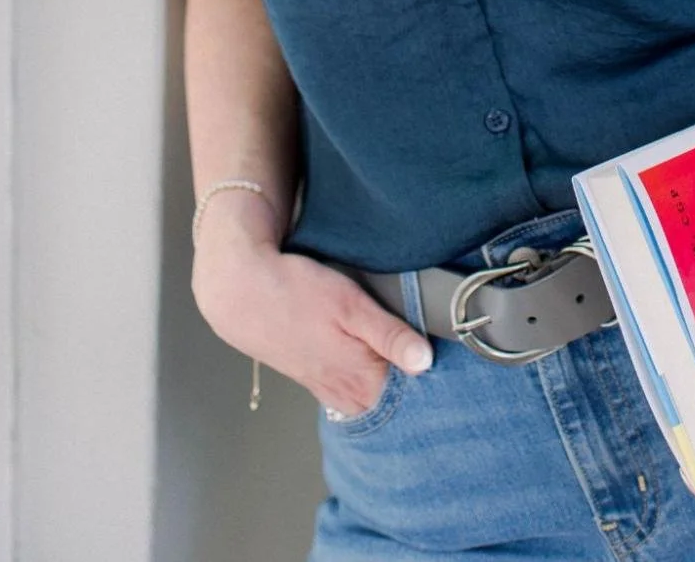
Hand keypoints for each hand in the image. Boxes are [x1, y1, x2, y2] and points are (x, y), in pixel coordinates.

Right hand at [191, 189, 432, 416]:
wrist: (242, 291)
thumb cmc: (297, 291)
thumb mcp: (350, 304)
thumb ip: (389, 335)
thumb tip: (425, 363)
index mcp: (359, 376)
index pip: (409, 399)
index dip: (433, 387)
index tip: (452, 372)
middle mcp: (344, 391)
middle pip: (391, 403)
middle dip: (415, 390)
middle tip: (439, 369)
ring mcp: (327, 387)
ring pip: (370, 398)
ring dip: (390, 386)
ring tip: (412, 364)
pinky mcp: (314, 377)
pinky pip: (349, 391)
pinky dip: (367, 382)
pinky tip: (375, 364)